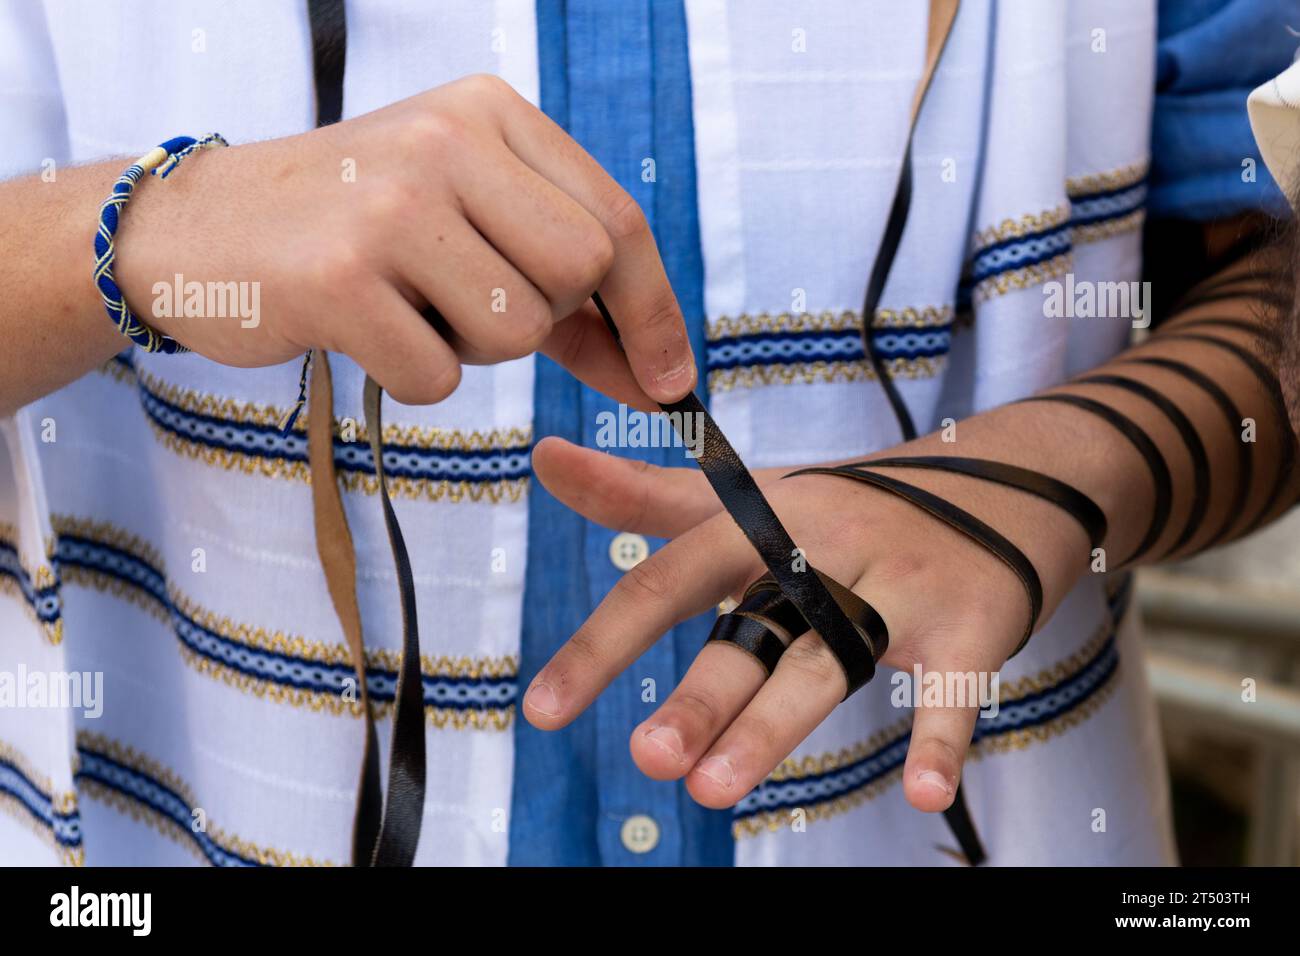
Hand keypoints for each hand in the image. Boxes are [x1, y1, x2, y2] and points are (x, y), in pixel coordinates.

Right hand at [112, 74, 692, 407]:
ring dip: (471, 349)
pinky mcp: (338, 278)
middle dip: (544, 320)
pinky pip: (438, 377)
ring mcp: (390, 205)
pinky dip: (413, 377)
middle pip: (580, 274)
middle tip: (466, 304)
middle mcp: (446, 141)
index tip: (671, 382)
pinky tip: (362, 329)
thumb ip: (566, 293)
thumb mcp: (466, 223)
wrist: (197, 230)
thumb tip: (664, 381)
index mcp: (487, 112)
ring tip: (405, 305)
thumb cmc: (353, 230)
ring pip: (516, 331)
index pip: (617, 220)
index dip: (654, 312)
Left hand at [521, 436, 1088, 811]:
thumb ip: (646, 496)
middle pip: (755, 626)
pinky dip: (943, 738)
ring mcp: (900, 587)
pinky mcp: (970, 624)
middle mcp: (824, 549)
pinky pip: (956, 686)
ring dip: (774, 724)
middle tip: (648, 758)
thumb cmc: (846, 507)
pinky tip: (924, 795)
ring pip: (830, 660)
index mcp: (764, 521)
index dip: (605, 642)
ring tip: (714, 789)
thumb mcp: (751, 496)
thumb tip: (544, 457)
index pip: (671, 578)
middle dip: (703, 693)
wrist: (1001, 482)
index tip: (544, 709)